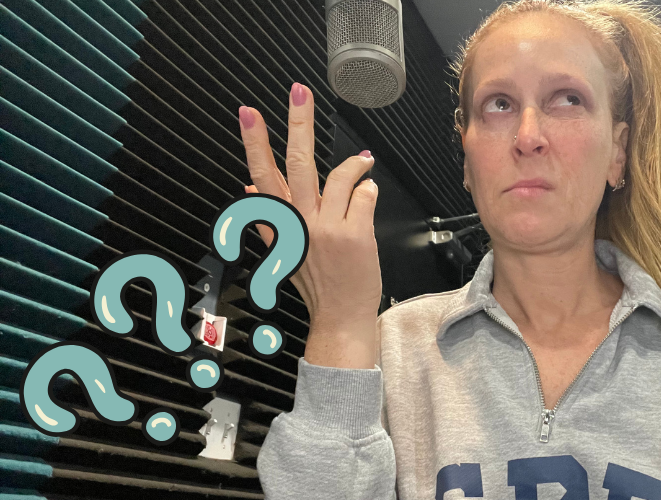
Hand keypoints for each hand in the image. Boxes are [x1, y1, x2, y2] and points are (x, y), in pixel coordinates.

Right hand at [238, 82, 380, 367]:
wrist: (340, 318)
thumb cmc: (318, 285)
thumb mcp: (284, 253)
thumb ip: (269, 221)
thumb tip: (248, 192)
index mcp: (279, 225)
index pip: (261, 176)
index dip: (254, 143)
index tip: (248, 114)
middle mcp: (300, 224)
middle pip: (296, 164)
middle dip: (298, 124)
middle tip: (299, 92)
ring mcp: (327, 228)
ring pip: (339, 176)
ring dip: (354, 164)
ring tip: (363, 161)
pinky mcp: (354, 233)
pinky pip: (364, 194)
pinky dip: (369, 190)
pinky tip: (369, 193)